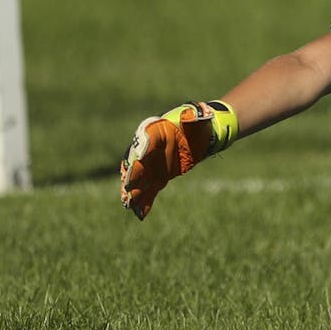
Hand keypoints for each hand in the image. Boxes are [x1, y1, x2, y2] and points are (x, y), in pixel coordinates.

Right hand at [119, 100, 236, 219]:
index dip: (139, 153)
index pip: (144, 143)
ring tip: (129, 205)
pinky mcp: (160, 177)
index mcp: (154, 132)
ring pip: (140, 181)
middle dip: (131, 177)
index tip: (135, 163)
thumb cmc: (198, 122)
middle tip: (127, 190)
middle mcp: (148, 150)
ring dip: (134, 193)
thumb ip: (193, 116)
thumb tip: (193, 114)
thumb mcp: (197, 117)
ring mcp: (152, 165)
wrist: (203, 135)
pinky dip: (145, 202)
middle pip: (136, 164)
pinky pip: (150, 190)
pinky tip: (141, 215)